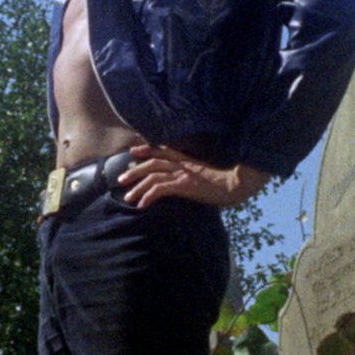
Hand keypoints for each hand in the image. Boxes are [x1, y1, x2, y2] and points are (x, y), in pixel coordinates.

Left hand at [118, 145, 268, 208]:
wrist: (233, 185)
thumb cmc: (222, 183)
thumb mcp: (203, 174)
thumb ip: (191, 174)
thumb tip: (180, 182)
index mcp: (186, 159)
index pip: (162, 150)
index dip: (146, 149)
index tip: (133, 151)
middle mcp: (181, 163)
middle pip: (152, 162)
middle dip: (134, 170)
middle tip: (121, 180)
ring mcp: (182, 173)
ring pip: (152, 176)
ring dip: (138, 186)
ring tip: (128, 197)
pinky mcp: (183, 185)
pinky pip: (160, 189)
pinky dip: (148, 196)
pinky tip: (142, 205)